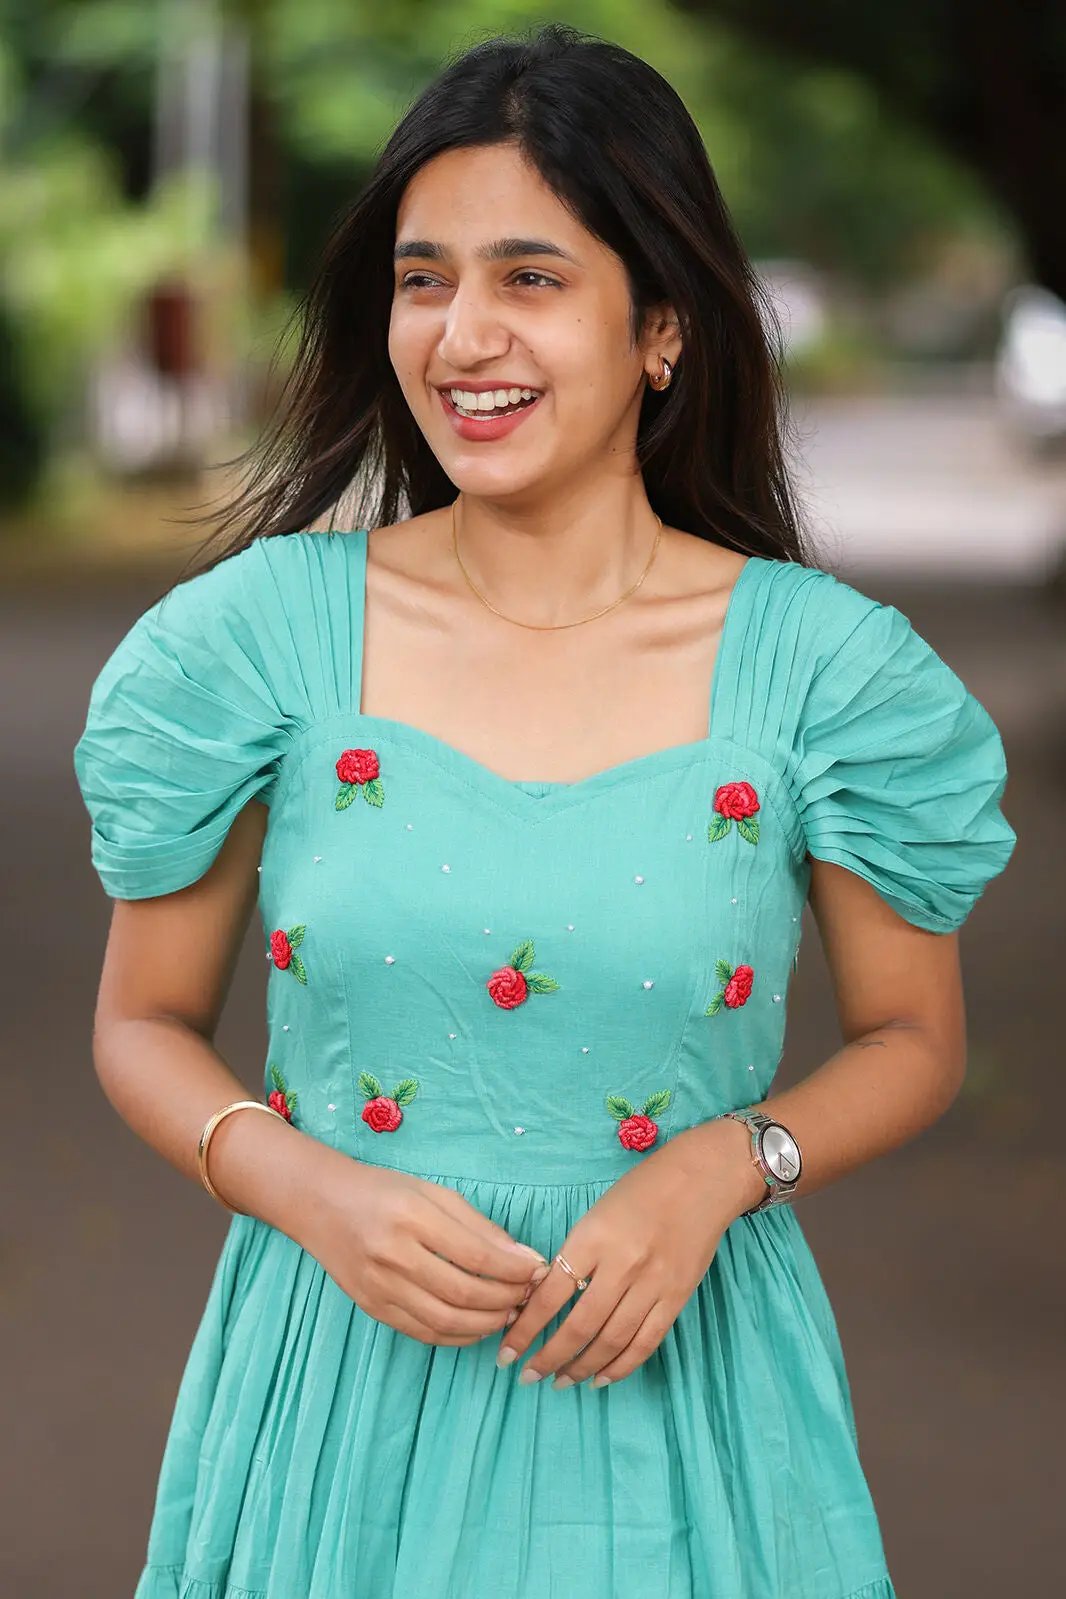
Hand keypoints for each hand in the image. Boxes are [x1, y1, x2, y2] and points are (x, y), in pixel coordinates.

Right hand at [297, 1150, 550, 1344]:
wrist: (321, 1204)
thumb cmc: (383, 1191)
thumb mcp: (433, 1193)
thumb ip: (479, 1226)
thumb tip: (525, 1258)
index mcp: (412, 1216)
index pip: (476, 1254)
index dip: (514, 1269)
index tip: (539, 1270)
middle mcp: (393, 1254)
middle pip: (463, 1292)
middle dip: (506, 1299)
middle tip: (528, 1295)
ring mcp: (380, 1286)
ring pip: (445, 1321)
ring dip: (486, 1323)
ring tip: (508, 1312)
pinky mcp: (372, 1308)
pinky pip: (423, 1333)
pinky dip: (458, 1336)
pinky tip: (477, 1326)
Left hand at [496, 1121, 754, 1386]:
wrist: (702, 1179)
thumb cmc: (641, 1191)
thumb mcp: (596, 1214)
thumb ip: (575, 1256)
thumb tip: (546, 1300)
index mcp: (593, 1238)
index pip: (550, 1295)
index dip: (526, 1330)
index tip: (506, 1351)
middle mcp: (622, 1264)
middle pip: (579, 1326)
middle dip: (549, 1357)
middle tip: (528, 1376)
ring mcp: (653, 1284)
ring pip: (611, 1341)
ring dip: (582, 1367)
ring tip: (561, 1381)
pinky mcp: (677, 1298)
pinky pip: (645, 1342)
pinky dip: (621, 1366)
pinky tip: (601, 1378)